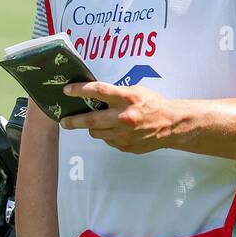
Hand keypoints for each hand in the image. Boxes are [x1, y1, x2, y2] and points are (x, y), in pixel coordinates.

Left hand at [58, 81, 175, 153]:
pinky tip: (115, 130)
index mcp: (128, 98)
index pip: (99, 91)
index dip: (80, 90)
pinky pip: (108, 140)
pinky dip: (107, 134)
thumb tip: (92, 96)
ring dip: (92, 127)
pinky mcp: (125, 146)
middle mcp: (125, 117)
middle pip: (91, 120)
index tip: (66, 91)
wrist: (171, 124)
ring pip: (96, 132)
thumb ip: (115, 94)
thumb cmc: (152, 104)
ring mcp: (124, 134)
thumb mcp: (135, 91)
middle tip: (64, 121)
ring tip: (96, 123)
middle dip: (74, 121)